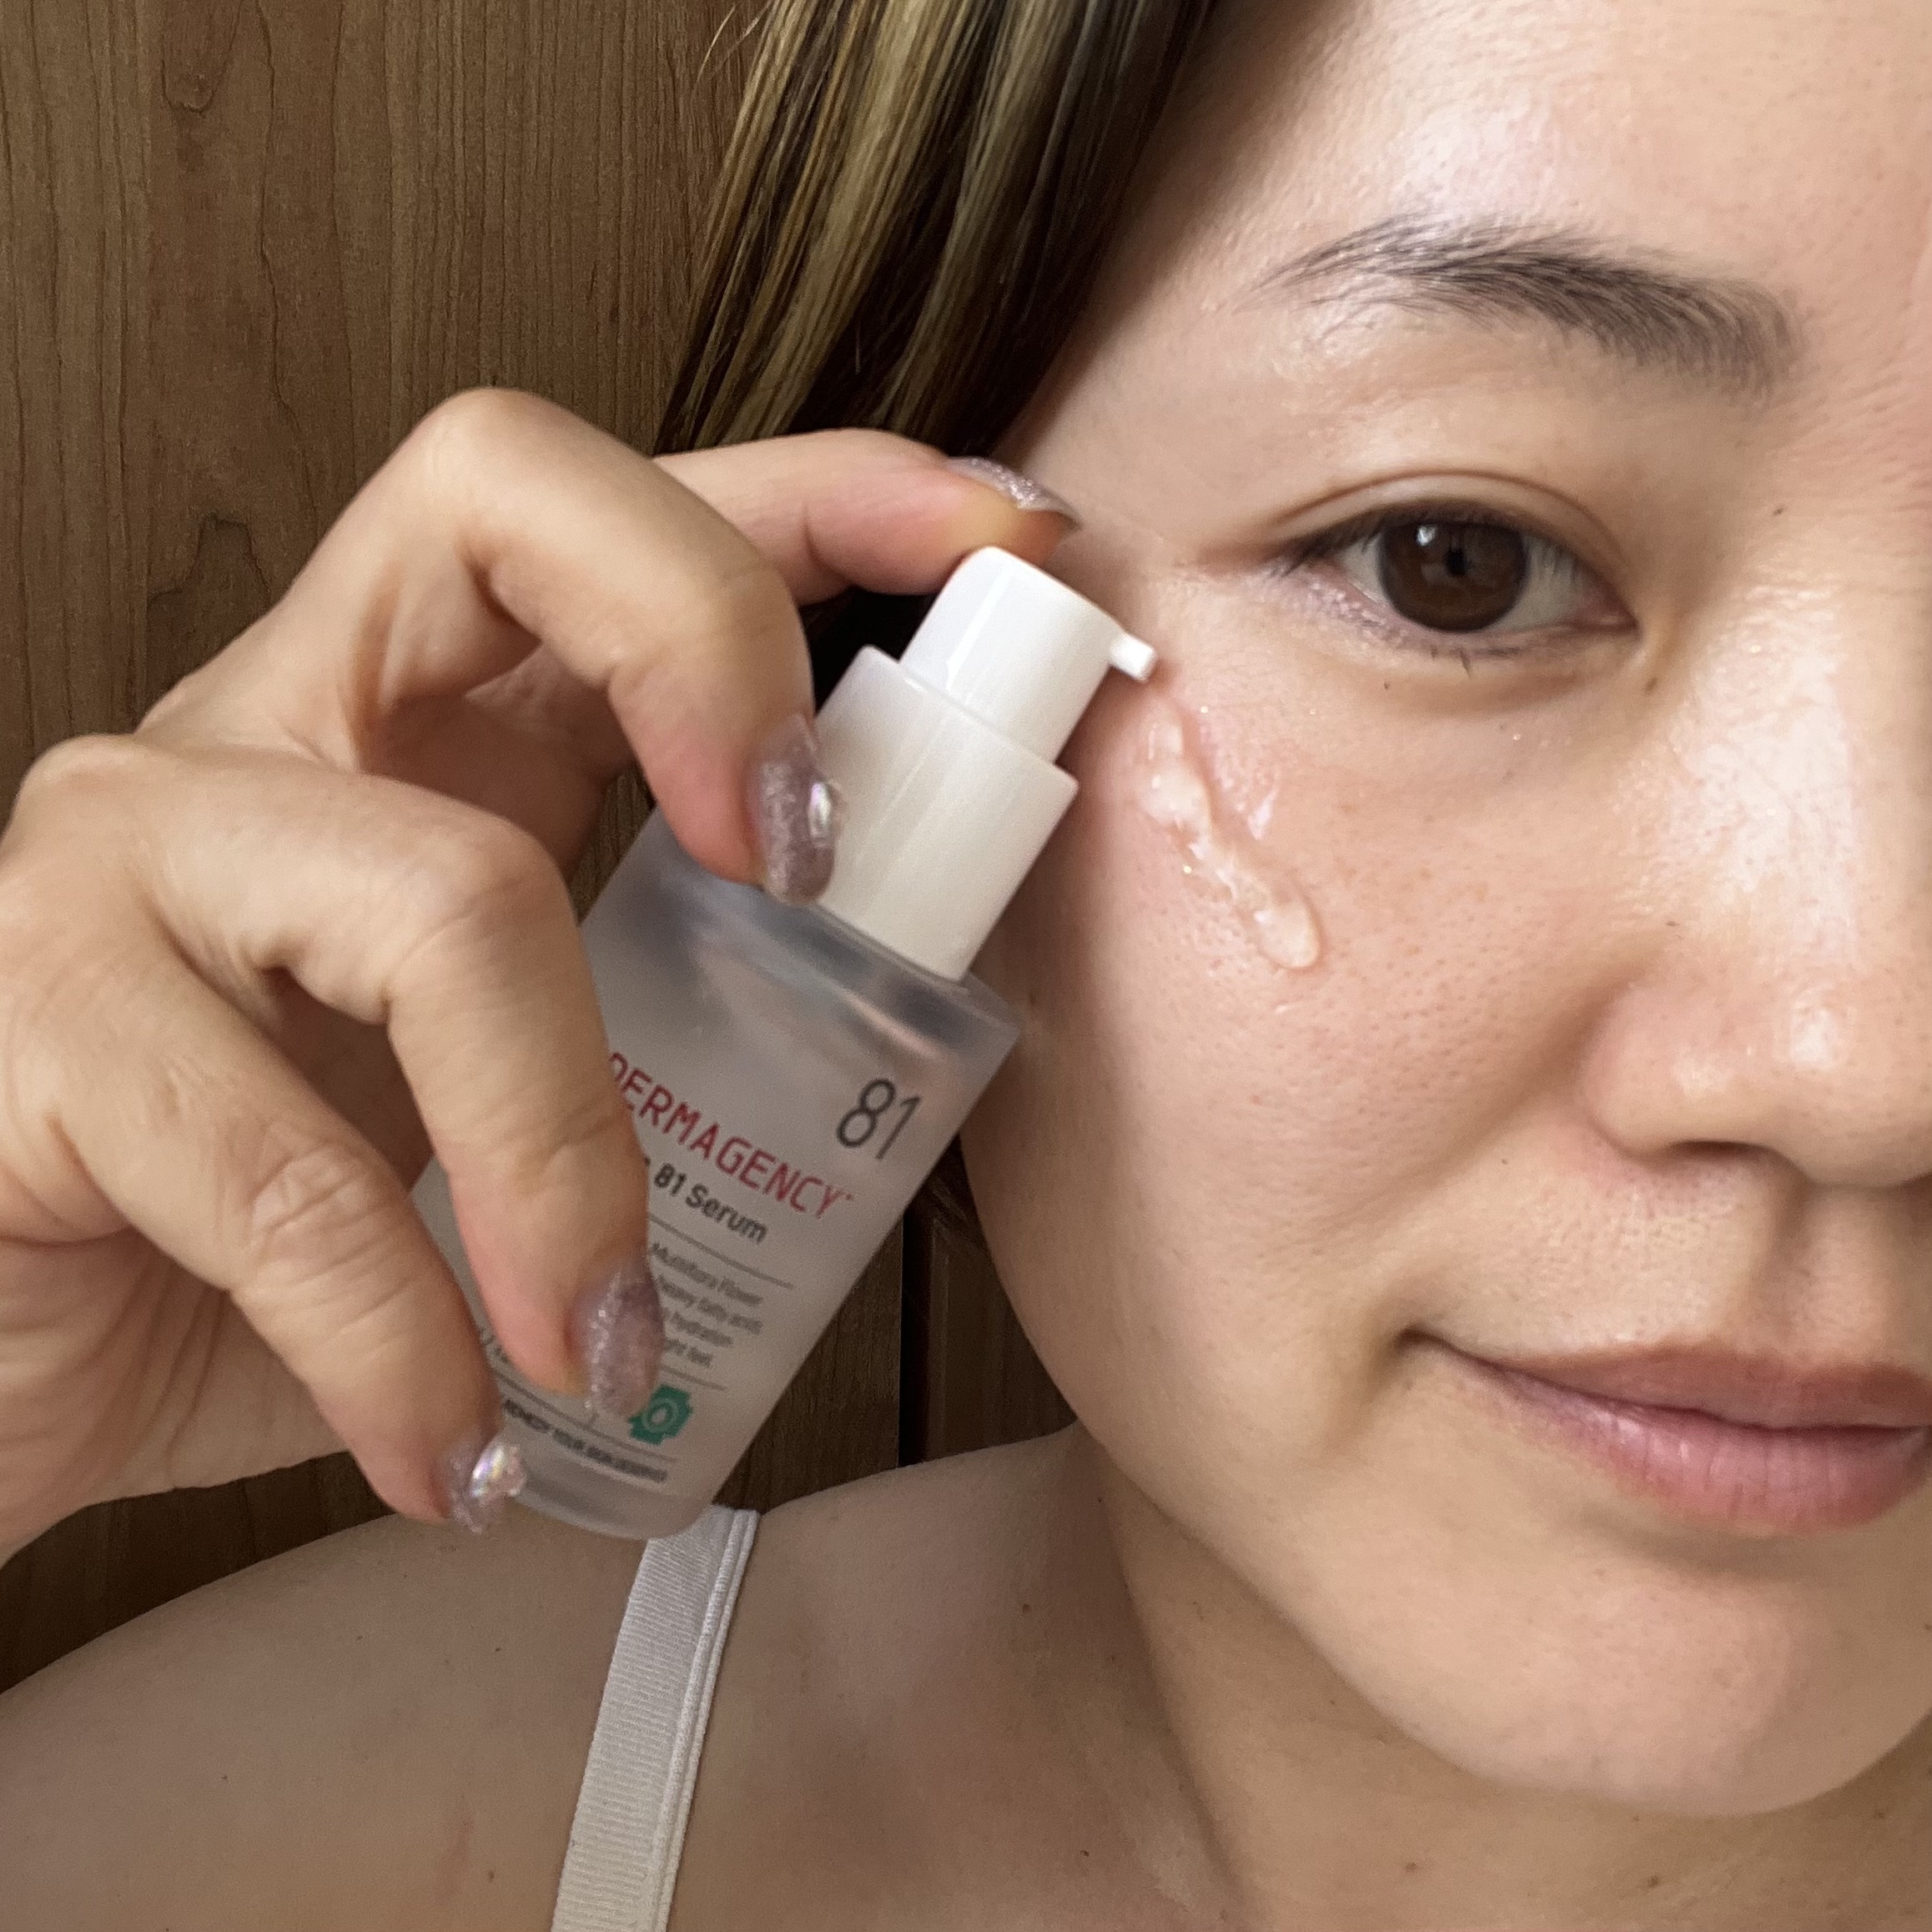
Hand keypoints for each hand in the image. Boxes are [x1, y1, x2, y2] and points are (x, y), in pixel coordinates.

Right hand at [0, 393, 1069, 1552]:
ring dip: (571, 1161)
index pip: (611, 513)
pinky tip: (456, 1452)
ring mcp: (131, 849)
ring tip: (608, 1346)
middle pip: (500, 497)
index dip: (814, 492)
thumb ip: (653, 1016)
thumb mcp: (499, 1087)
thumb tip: (905, 1046)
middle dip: (714, 639)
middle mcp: (277, 726)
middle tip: (811, 870)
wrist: (15, 1360)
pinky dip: (411, 1346)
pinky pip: (286, 1177)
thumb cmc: (274, 1223)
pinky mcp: (29, 1019)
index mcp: (426, 724)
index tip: (1001, 542)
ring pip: (448, 899)